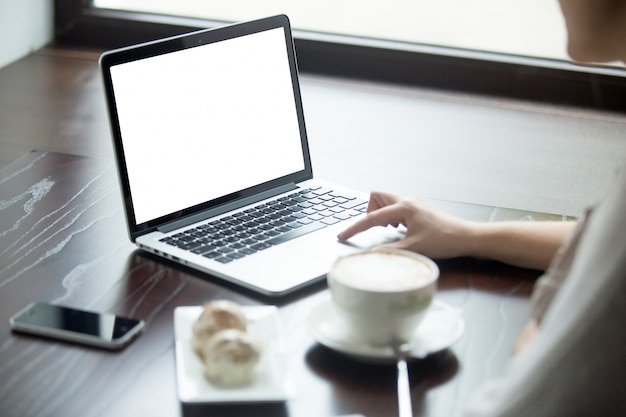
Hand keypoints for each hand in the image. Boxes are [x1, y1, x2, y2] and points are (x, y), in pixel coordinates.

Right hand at [337, 191, 473, 259]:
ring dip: (381, 213)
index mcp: (404, 208)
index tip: (343, 235)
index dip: (355, 228)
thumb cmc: (444, 240)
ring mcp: (413, 203)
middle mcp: (407, 201)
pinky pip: (396, 206)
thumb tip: (370, 255)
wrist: (466, 237)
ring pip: (386, 200)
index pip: (372, 217)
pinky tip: (400, 229)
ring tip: (389, 230)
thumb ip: (389, 251)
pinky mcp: (418, 208)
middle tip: (374, 228)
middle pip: (376, 197)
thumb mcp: (414, 248)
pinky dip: (392, 216)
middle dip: (370, 211)